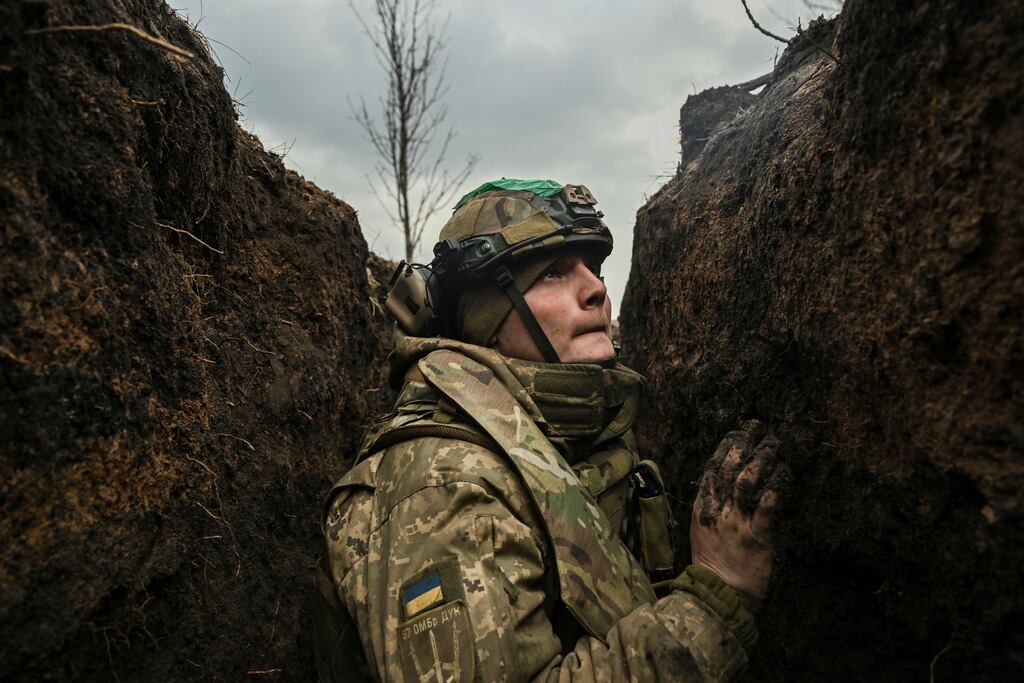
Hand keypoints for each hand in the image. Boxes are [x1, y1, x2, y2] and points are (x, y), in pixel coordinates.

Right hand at [690, 420, 786, 598]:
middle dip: (742, 446)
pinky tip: (783, 475)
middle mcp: (717, 510)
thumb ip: (709, 506)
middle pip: (727, 469)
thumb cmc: (713, 562)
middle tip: (756, 430)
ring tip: (772, 445)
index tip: (736, 433)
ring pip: (746, 482)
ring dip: (760, 460)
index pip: (711, 469)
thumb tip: (718, 482)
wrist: (718, 592)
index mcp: (702, 507)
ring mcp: (736, 523)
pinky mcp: (757, 537)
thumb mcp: (700, 529)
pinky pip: (766, 509)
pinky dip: (775, 489)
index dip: (724, 448)